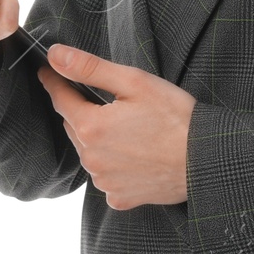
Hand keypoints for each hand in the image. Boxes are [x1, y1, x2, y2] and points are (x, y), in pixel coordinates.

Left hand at [37, 45, 196, 208]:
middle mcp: (91, 159)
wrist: (205, 160)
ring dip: (98, 139)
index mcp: (91, 127)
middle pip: (75, 127)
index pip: (61, 99)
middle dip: (83, 111)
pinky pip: (106, 176)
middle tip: (109, 100)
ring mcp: (105, 182)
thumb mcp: (135, 82)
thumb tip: (56, 56)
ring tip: (129, 128)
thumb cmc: (175, 118)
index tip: (47, 71)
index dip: (55, 81)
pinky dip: (113, 164)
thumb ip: (90, 68)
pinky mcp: (120, 197)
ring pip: (89, 152)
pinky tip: (135, 154)